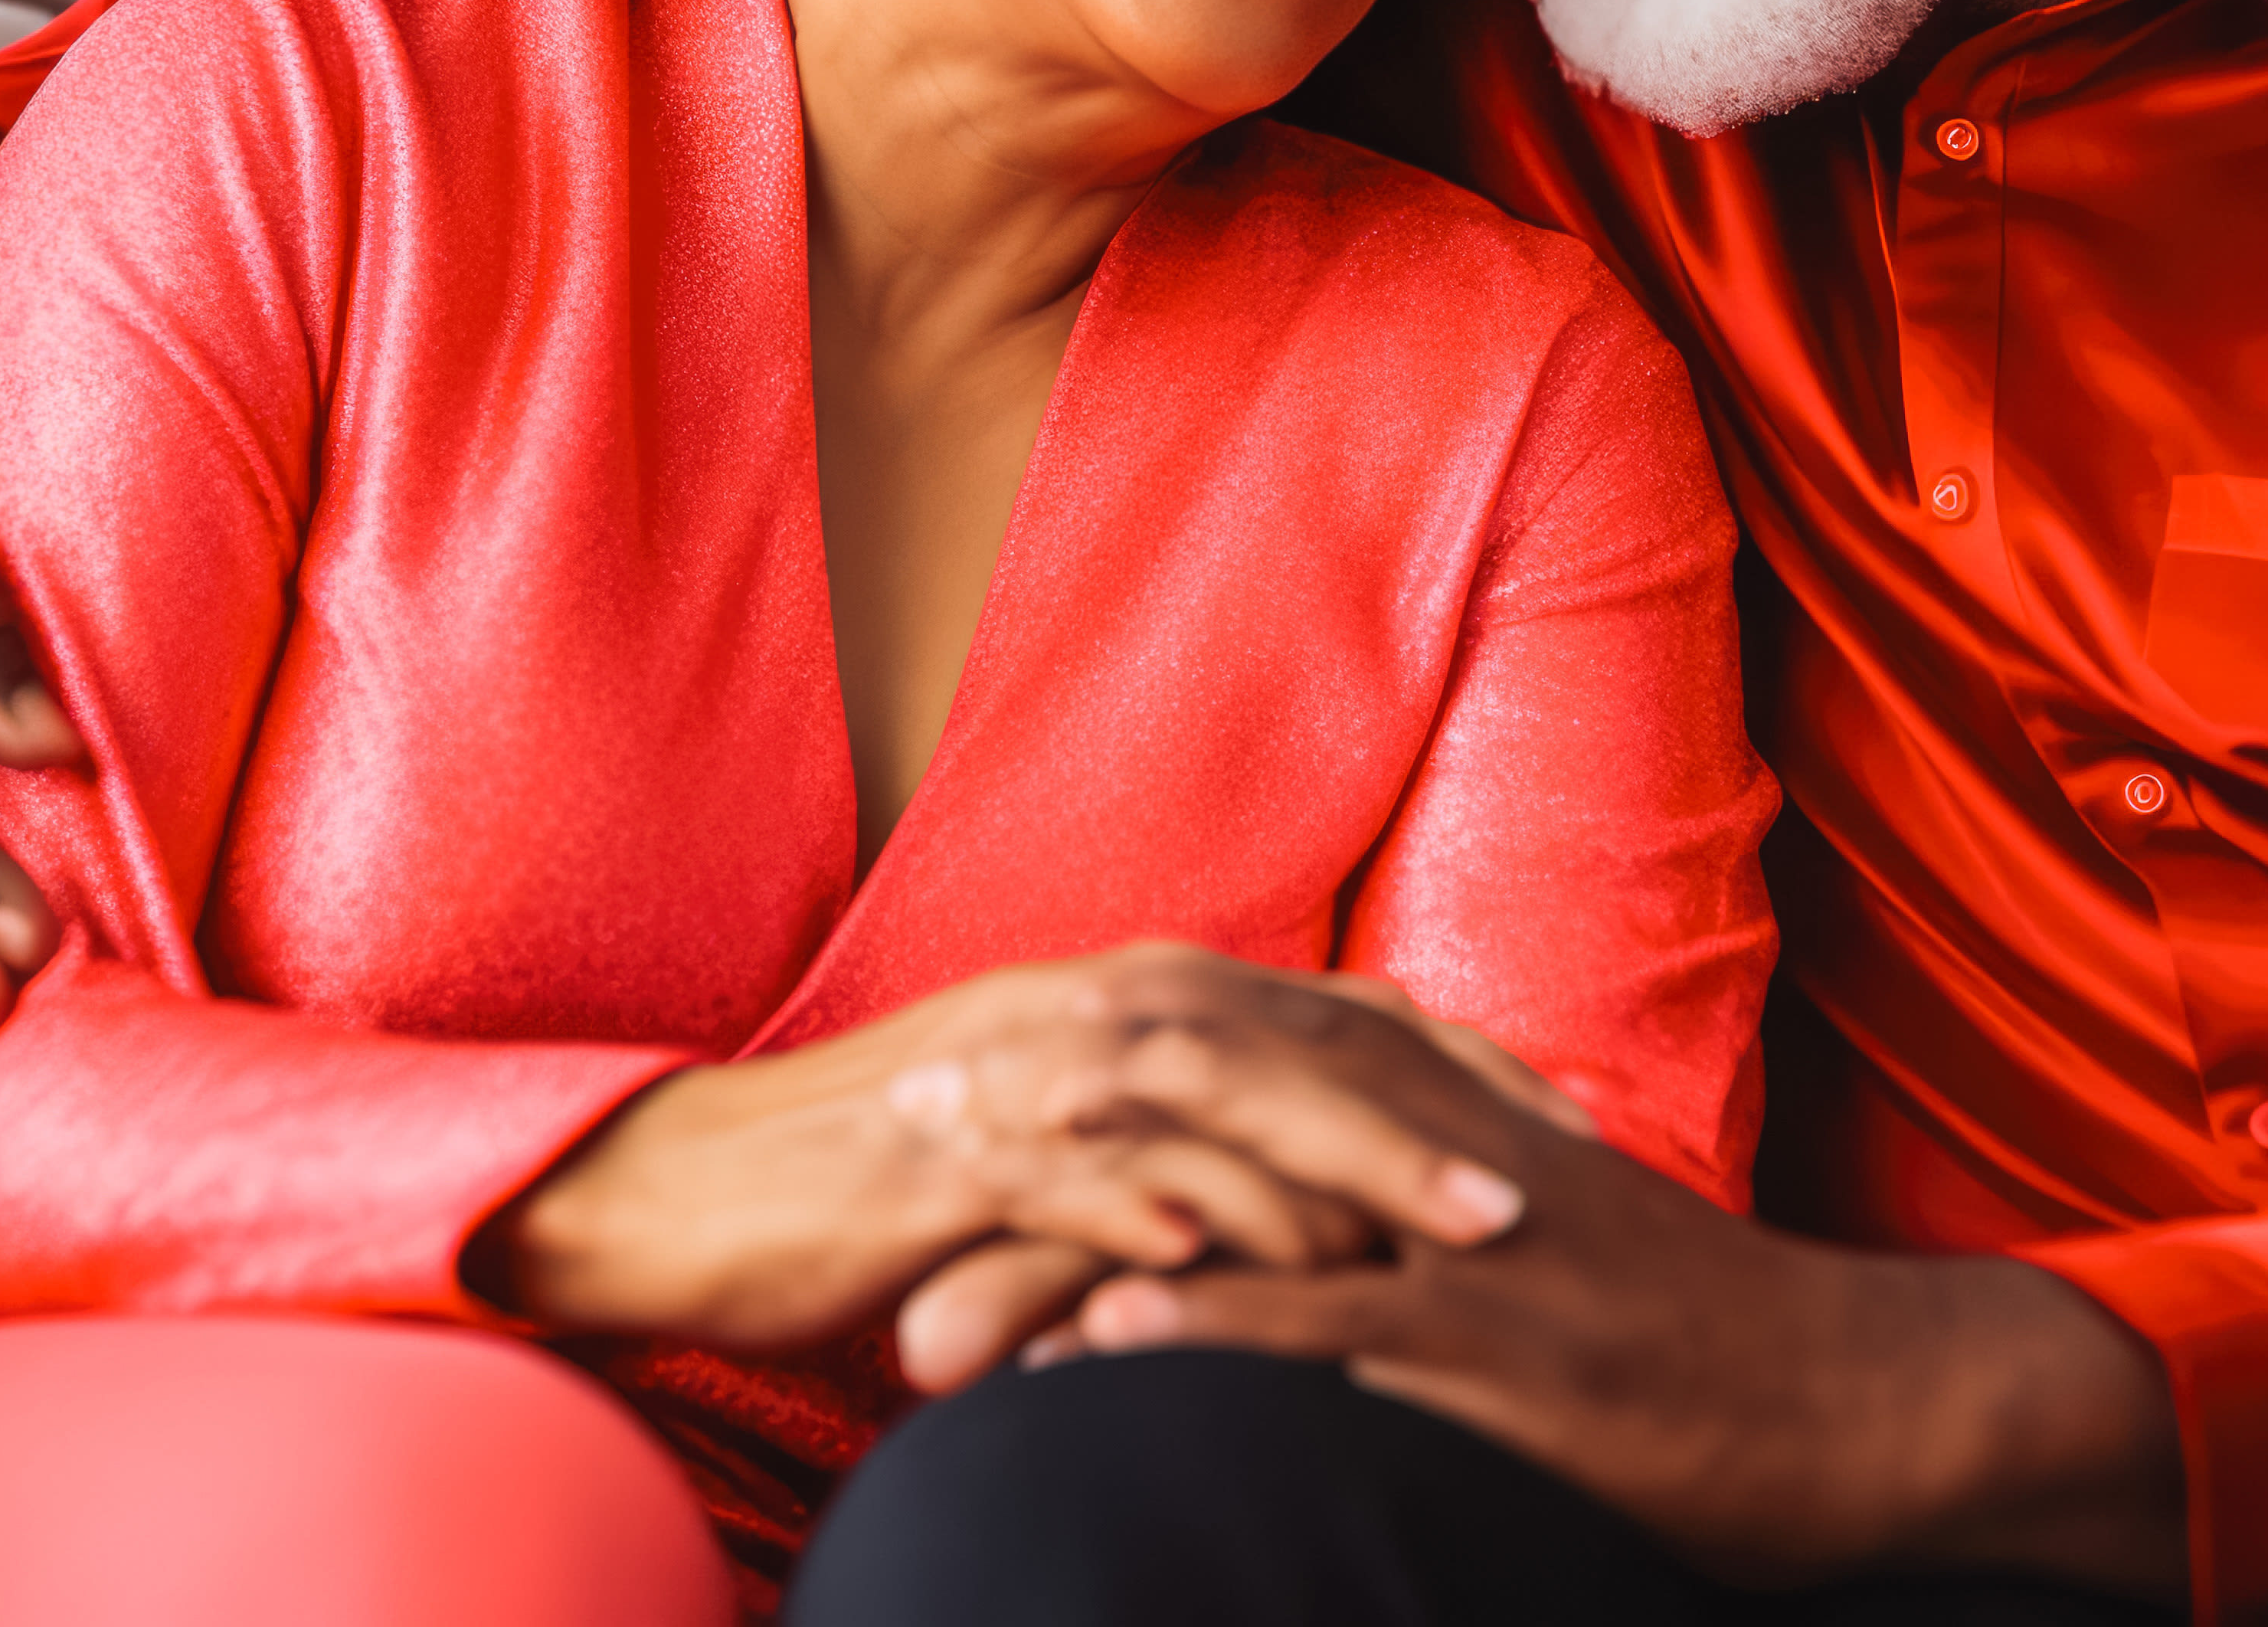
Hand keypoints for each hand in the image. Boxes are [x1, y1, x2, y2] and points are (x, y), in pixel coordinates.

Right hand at [478, 945, 1542, 1360]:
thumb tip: (1320, 1207)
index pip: (1336, 1018)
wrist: (699, 1190)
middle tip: (1542, 1197)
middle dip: (1431, 1124)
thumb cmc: (892, 1184)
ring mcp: (1021, 1076)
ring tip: (1438, 1247)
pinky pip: (1072, 1187)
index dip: (1458, 1070)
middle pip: (1300, 1053)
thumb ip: (1188, 1153)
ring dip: (1332, 1180)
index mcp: (1135, 999)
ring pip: (1211, 1112)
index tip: (1568, 1131)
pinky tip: (1223, 1268)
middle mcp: (1095, 1009)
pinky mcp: (948, 1158)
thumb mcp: (1066, 1151)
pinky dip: (1152, 1222)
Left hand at [956, 1088, 2188, 1596]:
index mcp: (1431, 1117)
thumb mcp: (1533, 1231)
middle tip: (880, 1167)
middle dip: (1033, 1140)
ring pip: (1241, 1216)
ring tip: (932, 1278)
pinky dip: (1216, 1324)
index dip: (1066, 1075)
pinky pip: (1339, 1332)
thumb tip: (1255, 1237)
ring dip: (1073, 1246)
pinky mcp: (1509, 1354)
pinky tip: (1109, 1333)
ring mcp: (1470, 1254)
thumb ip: (1403, 1203)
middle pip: (1195, 1113)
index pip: (1215, 1060)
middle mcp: (1435, 1157)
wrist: (1861, 1400)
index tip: (927, 1100)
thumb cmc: (1688, 1335)